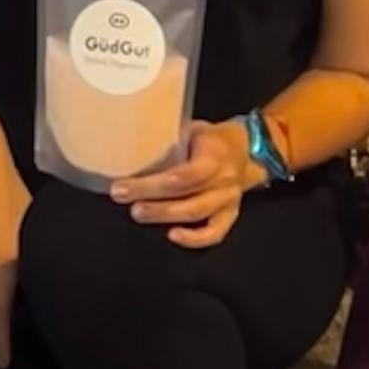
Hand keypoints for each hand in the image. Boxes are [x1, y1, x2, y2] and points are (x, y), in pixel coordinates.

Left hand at [118, 116, 253, 247]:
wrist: (247, 149)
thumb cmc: (211, 138)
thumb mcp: (193, 129)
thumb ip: (170, 139)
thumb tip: (131, 146)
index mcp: (214, 154)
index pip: (183, 174)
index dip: (151, 183)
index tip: (122, 184)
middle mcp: (223, 180)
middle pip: (187, 195)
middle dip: (152, 200)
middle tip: (121, 197)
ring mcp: (228, 199)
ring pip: (197, 214)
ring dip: (165, 216)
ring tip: (138, 213)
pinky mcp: (230, 214)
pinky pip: (215, 232)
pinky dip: (195, 239)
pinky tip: (173, 236)